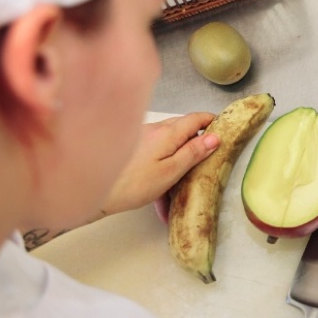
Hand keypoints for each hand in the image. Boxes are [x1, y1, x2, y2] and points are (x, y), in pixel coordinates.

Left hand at [100, 113, 217, 214]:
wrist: (93, 192)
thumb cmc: (134, 184)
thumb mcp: (171, 172)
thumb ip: (193, 152)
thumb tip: (215, 137)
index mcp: (168, 133)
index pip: (196, 119)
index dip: (212, 121)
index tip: (224, 128)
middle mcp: (154, 130)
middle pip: (183, 129)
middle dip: (196, 142)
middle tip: (207, 160)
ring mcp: (141, 138)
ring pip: (168, 144)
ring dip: (177, 160)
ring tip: (180, 190)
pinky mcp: (132, 149)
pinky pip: (154, 155)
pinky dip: (162, 170)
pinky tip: (159, 199)